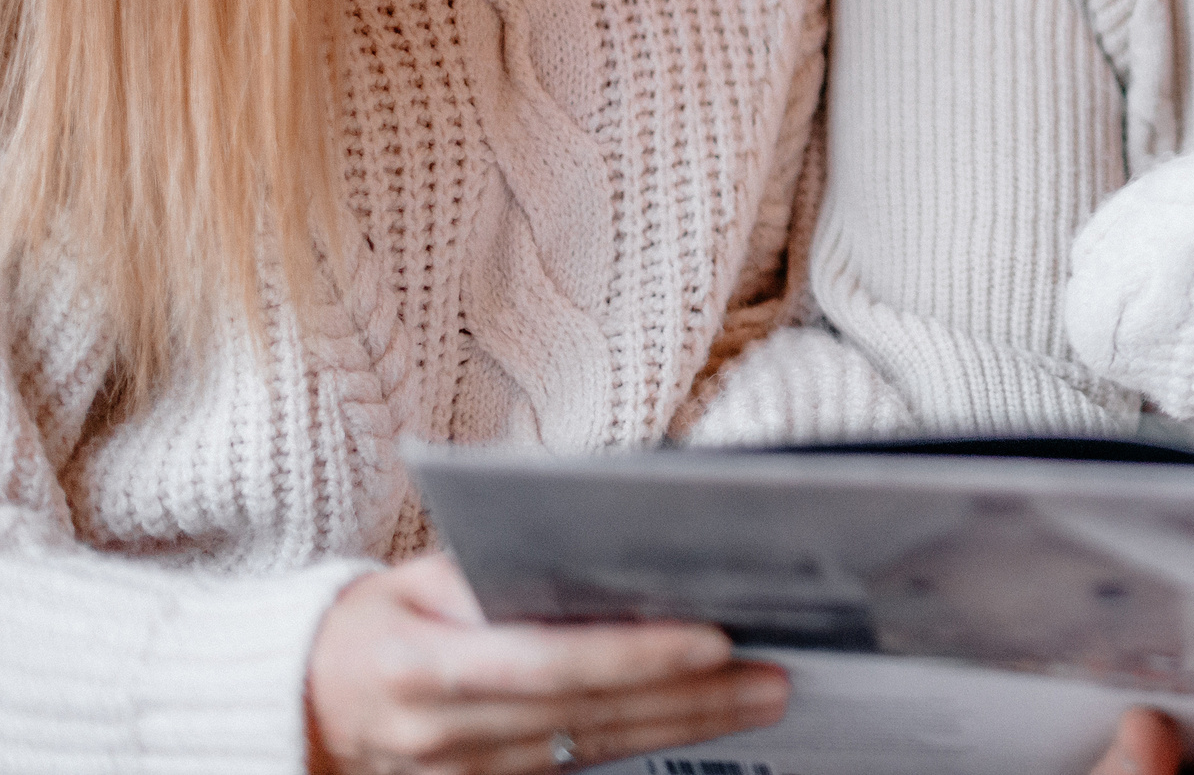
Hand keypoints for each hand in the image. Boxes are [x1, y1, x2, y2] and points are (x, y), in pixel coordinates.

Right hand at [306, 553, 788, 774]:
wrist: (304, 705)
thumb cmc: (372, 625)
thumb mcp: (415, 580)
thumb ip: (495, 575)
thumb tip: (593, 557)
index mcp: (426, 668)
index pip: (550, 663)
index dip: (633, 656)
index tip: (711, 637)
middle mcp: (448, 734)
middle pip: (590, 715)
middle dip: (691, 696)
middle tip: (771, 672)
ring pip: (596, 749)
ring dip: (687, 724)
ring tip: (761, 693)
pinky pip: (578, 768)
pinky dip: (645, 743)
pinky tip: (703, 720)